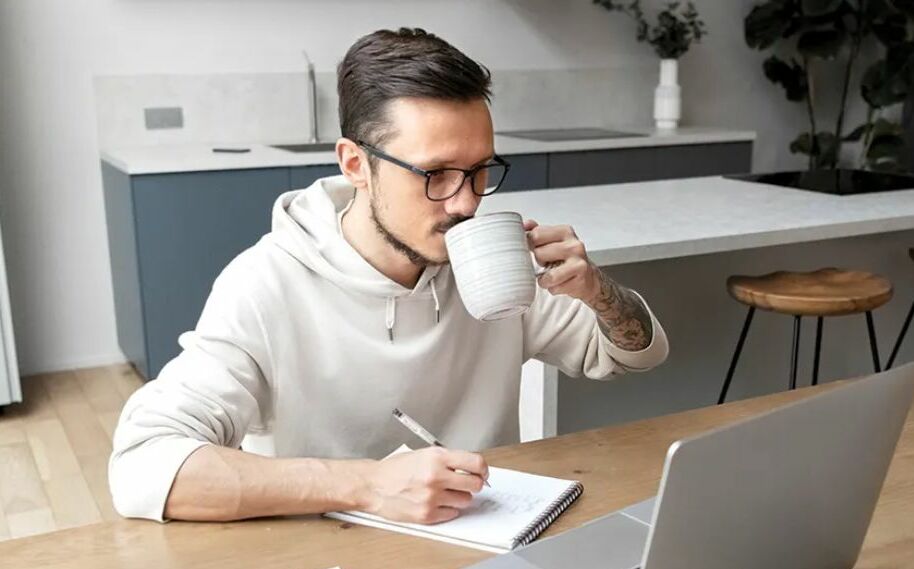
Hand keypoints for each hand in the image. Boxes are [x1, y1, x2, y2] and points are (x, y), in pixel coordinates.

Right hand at [363, 447, 488, 523]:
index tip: (482, 472)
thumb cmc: (395, 469)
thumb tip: (471, 467)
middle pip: (475, 484)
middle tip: (465, 483)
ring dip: (459, 496)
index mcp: (436, 457)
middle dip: (473, 483)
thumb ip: (447, 459)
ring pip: (465, 500)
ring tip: (445, 492)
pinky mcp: (427, 514)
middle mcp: (436, 476)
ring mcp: (432, 497)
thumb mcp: (423, 454)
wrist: (374, 485)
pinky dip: (448, 509)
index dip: (483, 469)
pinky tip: (436, 501)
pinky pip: (452, 513)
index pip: (476, 462)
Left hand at [524, 219, 600, 301]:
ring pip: (547, 275)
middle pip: (539, 253)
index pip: (536, 234)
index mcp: (565, 231)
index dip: (531, 245)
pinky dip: (553, 288)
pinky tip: (561, 282)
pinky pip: (554, 287)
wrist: (588, 277)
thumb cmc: (567, 258)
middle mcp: (574, 245)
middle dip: (539, 262)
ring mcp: (579, 263)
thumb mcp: (553, 241)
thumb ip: (537, 231)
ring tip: (551, 275)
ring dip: (544, 279)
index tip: (537, 249)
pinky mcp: (580, 280)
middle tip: (548, 263)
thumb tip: (525, 224)